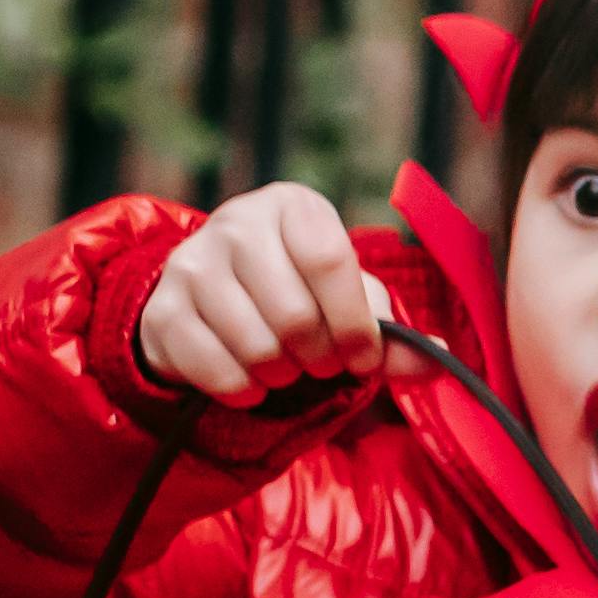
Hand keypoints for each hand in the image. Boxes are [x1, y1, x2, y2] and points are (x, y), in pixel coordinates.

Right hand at [136, 182, 384, 403]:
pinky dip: (243, 390)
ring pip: (255, 346)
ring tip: (286, 367)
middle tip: (321, 363)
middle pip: (294, 314)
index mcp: (293, 207)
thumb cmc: (299, 293)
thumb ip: (394, 335)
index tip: (363, 358)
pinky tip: (251, 380)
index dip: (354, 323)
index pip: (331, 262)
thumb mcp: (349, 302)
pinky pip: (214, 369)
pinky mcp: (162, 309)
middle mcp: (237, 223)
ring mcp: (190, 263)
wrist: (213, 298)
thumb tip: (436, 360)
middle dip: (320, 358)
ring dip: (282, 375)